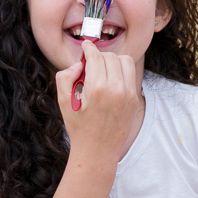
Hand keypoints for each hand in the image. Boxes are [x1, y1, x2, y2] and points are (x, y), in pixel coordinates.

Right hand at [54, 40, 138, 162]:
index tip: (86, 46)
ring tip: (102, 70)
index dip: (89, 48)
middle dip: (99, 56)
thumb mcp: (63, 102)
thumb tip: (79, 64)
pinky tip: (111, 80)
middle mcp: (116, 90)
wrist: (98, 152)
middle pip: (110, 56)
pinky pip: (130, 75)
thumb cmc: (79, 128)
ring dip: (113, 61)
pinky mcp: (135, 100)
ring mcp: (129, 95)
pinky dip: (121, 72)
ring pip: (125, 61)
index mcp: (97, 89)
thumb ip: (65, 77)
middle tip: (90, 65)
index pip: (95, 56)